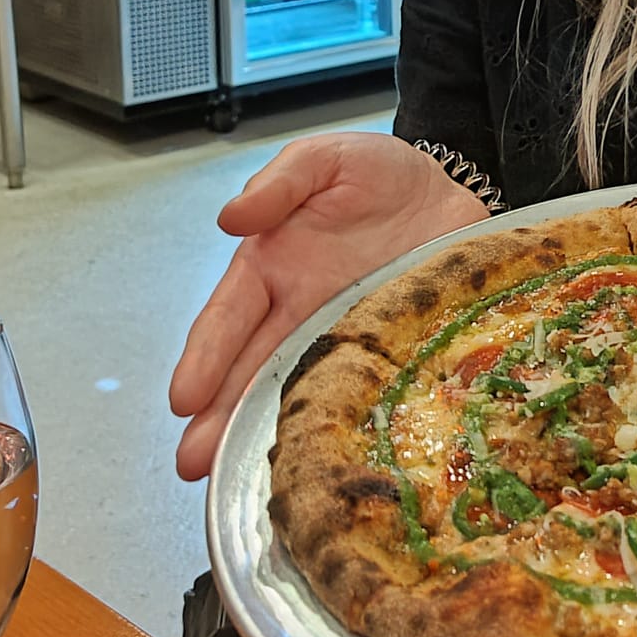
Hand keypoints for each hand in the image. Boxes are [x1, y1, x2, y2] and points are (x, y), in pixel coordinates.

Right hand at [168, 134, 486, 481]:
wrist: (452, 192)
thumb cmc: (382, 175)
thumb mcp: (327, 160)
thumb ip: (282, 182)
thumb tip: (234, 215)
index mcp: (274, 268)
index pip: (230, 318)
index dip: (206, 358)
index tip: (184, 399)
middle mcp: (301, 313)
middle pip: (250, 371)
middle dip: (220, 418)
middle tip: (193, 463)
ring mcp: (344, 341)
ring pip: (294, 394)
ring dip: (263, 434)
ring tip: (235, 477)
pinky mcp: (388, 357)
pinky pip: (358, 397)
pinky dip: (335, 428)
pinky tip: (319, 460)